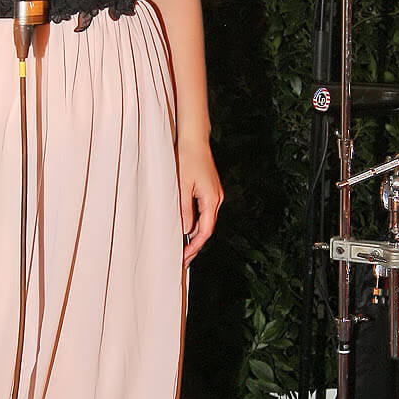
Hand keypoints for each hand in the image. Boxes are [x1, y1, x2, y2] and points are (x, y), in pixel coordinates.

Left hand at [178, 136, 222, 266]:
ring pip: (205, 221)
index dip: (195, 247)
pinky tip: (185, 228)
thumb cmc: (187, 159)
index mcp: (211, 199)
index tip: (184, 257)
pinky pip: (204, 212)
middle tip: (182, 259)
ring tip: (181, 247)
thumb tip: (185, 231)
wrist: (194, 140)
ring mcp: (214, 194)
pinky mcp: (210, 190)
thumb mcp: (181, 187)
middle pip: (207, 229)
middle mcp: (216, 199)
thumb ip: (184, 210)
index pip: (205, 231)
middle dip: (195, 245)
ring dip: (194, 235)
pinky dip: (195, 223)